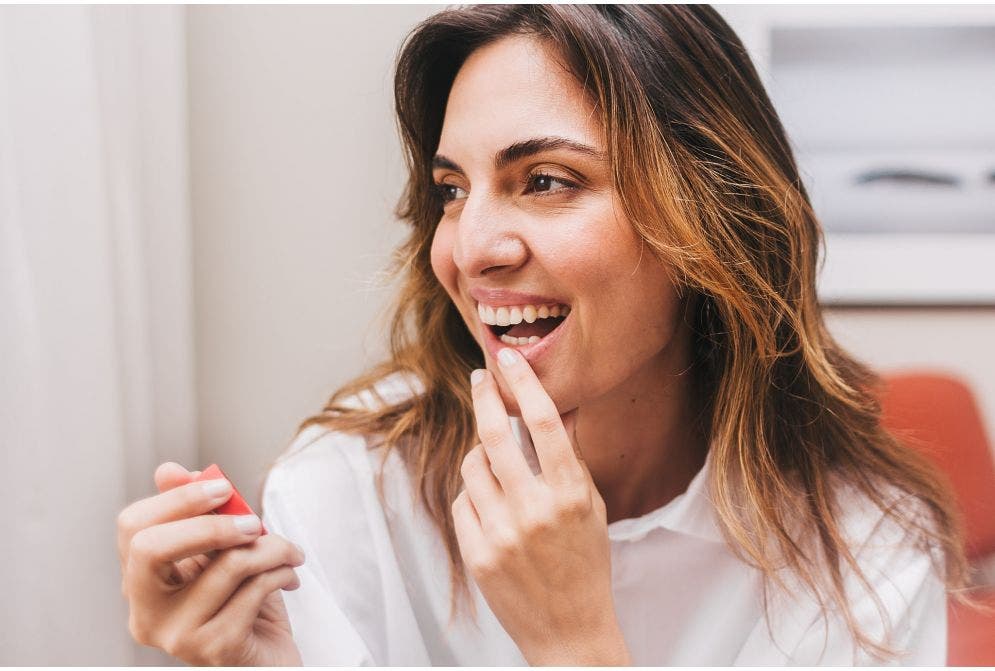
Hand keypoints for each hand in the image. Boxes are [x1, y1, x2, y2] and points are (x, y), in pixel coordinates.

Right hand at [117, 462, 304, 665]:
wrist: (272, 658)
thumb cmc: (246, 602)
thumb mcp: (222, 551)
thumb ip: (199, 513)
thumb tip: (169, 470)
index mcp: (141, 583)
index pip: (133, 528)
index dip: (177, 499)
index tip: (222, 487)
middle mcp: (146, 614)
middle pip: (151, 548)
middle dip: (211, 523)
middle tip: (254, 523)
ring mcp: (177, 636)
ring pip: (226, 565)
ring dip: (271, 549)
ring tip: (289, 552)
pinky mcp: (215, 648)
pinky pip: (254, 590)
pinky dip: (281, 573)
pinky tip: (289, 577)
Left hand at [452, 347, 631, 665]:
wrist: (570, 631)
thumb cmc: (585, 563)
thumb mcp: (591, 507)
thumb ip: (570, 459)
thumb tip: (555, 407)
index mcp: (571, 494)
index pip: (542, 422)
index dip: (523, 383)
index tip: (508, 360)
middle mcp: (535, 510)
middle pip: (494, 434)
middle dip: (483, 397)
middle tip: (480, 378)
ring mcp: (503, 533)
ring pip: (472, 466)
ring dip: (481, 455)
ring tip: (497, 465)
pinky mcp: (477, 554)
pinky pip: (464, 501)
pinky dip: (475, 495)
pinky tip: (493, 507)